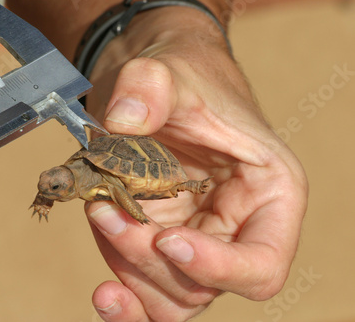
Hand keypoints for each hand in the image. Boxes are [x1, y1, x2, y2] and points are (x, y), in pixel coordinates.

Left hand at [84, 7, 307, 320]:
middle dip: (147, 260)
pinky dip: (122, 286)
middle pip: (202, 286)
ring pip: (169, 296)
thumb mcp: (171, 71)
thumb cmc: (184, 78)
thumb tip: (123, 121)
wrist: (156, 85)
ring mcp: (196, 240)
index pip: (260, 264)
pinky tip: (101, 272)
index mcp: (268, 195)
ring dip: (126, 269)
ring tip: (98, 212)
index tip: (167, 239)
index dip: (217, 267)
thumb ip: (150, 86)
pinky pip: (145, 286)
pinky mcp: (160, 241)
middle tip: (105, 210)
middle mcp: (236, 229)